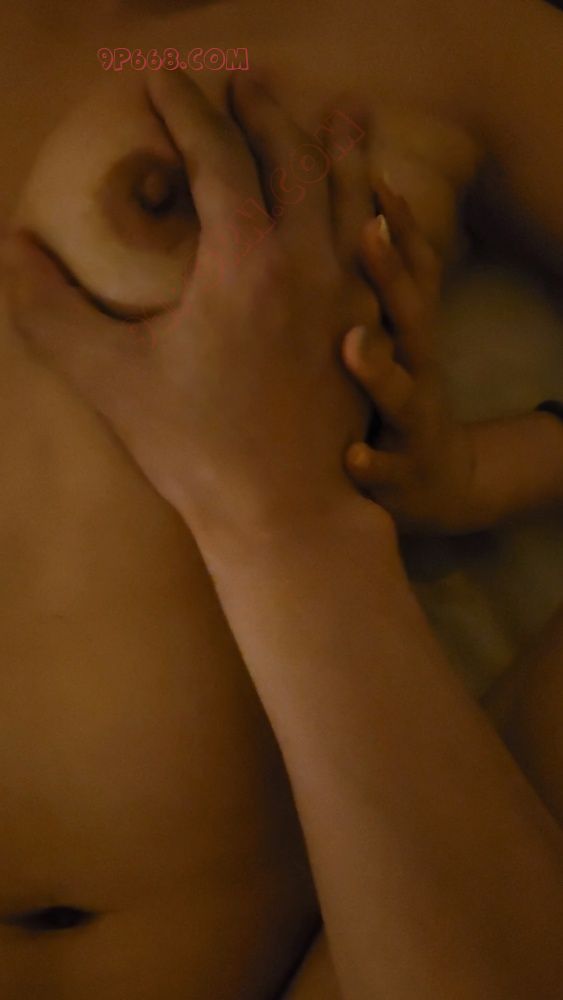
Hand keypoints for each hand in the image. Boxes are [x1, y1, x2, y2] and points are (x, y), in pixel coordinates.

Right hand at [4, 73, 380, 537]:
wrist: (286, 514)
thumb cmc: (198, 451)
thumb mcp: (110, 380)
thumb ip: (52, 311)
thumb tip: (10, 250)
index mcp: (245, 261)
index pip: (216, 158)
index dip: (187, 110)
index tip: (165, 80)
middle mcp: (307, 264)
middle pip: (292, 161)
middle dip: (264, 113)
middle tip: (246, 81)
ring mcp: (348, 298)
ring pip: (353, 199)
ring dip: (342, 149)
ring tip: (345, 113)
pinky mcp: (367, 333)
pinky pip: (382, 252)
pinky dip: (378, 214)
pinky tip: (380, 212)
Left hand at [342, 180, 474, 533]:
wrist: (437, 480)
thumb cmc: (393, 393)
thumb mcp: (394, 332)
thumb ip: (372, 279)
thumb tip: (341, 208)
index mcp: (407, 330)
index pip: (411, 267)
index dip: (399, 223)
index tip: (373, 173)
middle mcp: (417, 367)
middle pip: (411, 316)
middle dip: (392, 274)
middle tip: (365, 235)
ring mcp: (412, 420)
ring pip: (402, 392)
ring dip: (381, 369)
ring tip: (354, 345)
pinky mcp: (401, 474)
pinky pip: (386, 468)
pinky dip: (371, 461)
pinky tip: (350, 456)